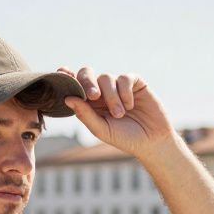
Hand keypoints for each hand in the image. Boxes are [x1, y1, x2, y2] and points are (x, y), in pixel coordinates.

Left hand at [58, 66, 177, 158]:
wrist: (152, 141)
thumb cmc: (124, 138)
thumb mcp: (101, 129)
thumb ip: (85, 114)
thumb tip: (67, 98)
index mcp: (89, 102)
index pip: (75, 85)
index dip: (68, 77)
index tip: (62, 72)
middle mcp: (102, 91)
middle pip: (87, 74)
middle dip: (88, 82)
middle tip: (94, 97)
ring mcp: (118, 86)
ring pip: (106, 78)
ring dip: (112, 97)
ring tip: (120, 114)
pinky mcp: (134, 82)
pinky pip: (124, 78)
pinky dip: (125, 92)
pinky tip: (130, 106)